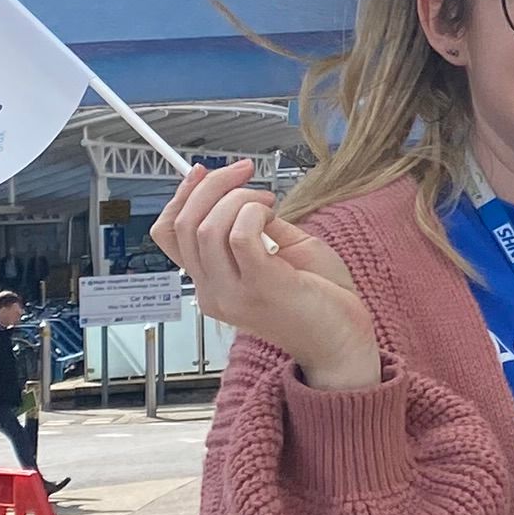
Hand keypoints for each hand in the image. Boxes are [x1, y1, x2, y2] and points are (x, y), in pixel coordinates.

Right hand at [152, 160, 379, 391]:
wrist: (344, 342)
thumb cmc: (322, 299)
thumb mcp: (282, 251)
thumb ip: (257, 227)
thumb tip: (245, 195)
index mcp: (211, 284)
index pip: (169, 235)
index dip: (181, 196)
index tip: (202, 171)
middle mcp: (213, 293)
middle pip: (183, 225)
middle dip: (212, 185)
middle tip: (244, 172)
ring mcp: (233, 294)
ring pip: (207, 228)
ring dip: (237, 198)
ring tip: (267, 202)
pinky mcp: (261, 288)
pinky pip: (239, 236)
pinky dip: (253, 213)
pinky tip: (272, 216)